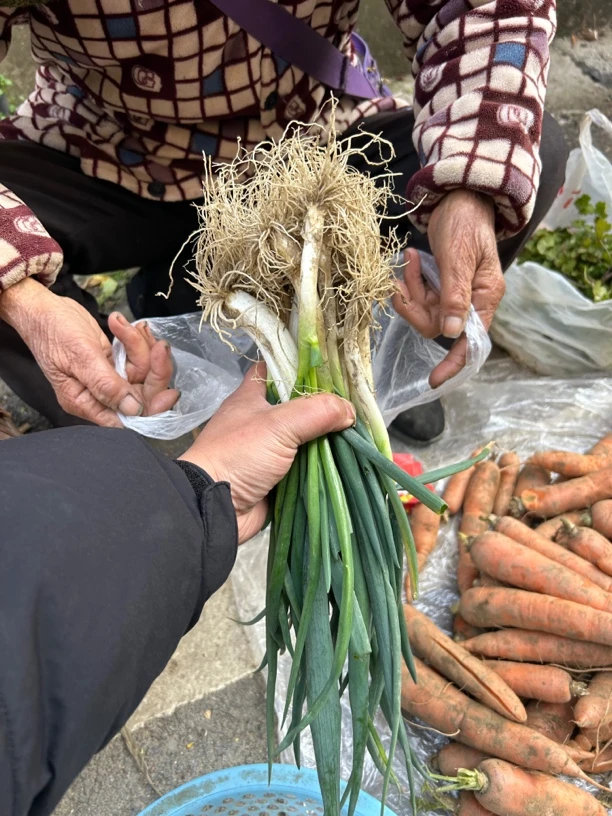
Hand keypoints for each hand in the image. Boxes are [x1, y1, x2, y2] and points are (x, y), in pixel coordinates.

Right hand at [0, 278, 178, 425]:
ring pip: (142, 371)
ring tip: (130, 326)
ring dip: (142, 345)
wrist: (42, 308)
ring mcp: (108, 378)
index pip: (127, 418)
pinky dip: (135, 339)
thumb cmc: (52, 332)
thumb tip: (133, 409)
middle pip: (141, 393)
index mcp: (86, 403)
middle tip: (160, 345)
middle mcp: (99, 395)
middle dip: (154, 368)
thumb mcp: (80, 358)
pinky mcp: (113, 362)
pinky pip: (136, 356)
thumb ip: (107, 385)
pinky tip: (122, 324)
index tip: (170, 393)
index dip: (151, 408)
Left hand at [180, 362, 355, 543]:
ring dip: (326, 440)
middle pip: (296, 406)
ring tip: (357, 434)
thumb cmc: (238, 455)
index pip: (274, 370)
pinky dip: (321, 466)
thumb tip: (349, 411)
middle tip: (354, 405)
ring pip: (303, 438)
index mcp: (250, 398)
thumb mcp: (278, 424)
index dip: (299, 365)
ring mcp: (266, 451)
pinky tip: (345, 461)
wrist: (215, 508)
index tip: (330, 368)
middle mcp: (258, 421)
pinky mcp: (275, 477)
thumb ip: (316, 412)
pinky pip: (304, 467)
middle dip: (322, 407)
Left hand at [393, 190, 504, 387]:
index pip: (471, 341)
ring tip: (409, 260)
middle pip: (437, 324)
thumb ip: (454, 294)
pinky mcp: (440, 284)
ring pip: (424, 310)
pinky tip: (410, 259)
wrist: (460, 196)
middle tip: (403, 279)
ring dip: (411, 289)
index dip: (453, 363)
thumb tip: (452, 333)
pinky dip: (411, 281)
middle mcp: (471, 300)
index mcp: (485, 296)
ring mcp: (454, 293)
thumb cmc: (465, 222)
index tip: (434, 380)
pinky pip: (420, 296)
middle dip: (416, 305)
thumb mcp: (458, 257)